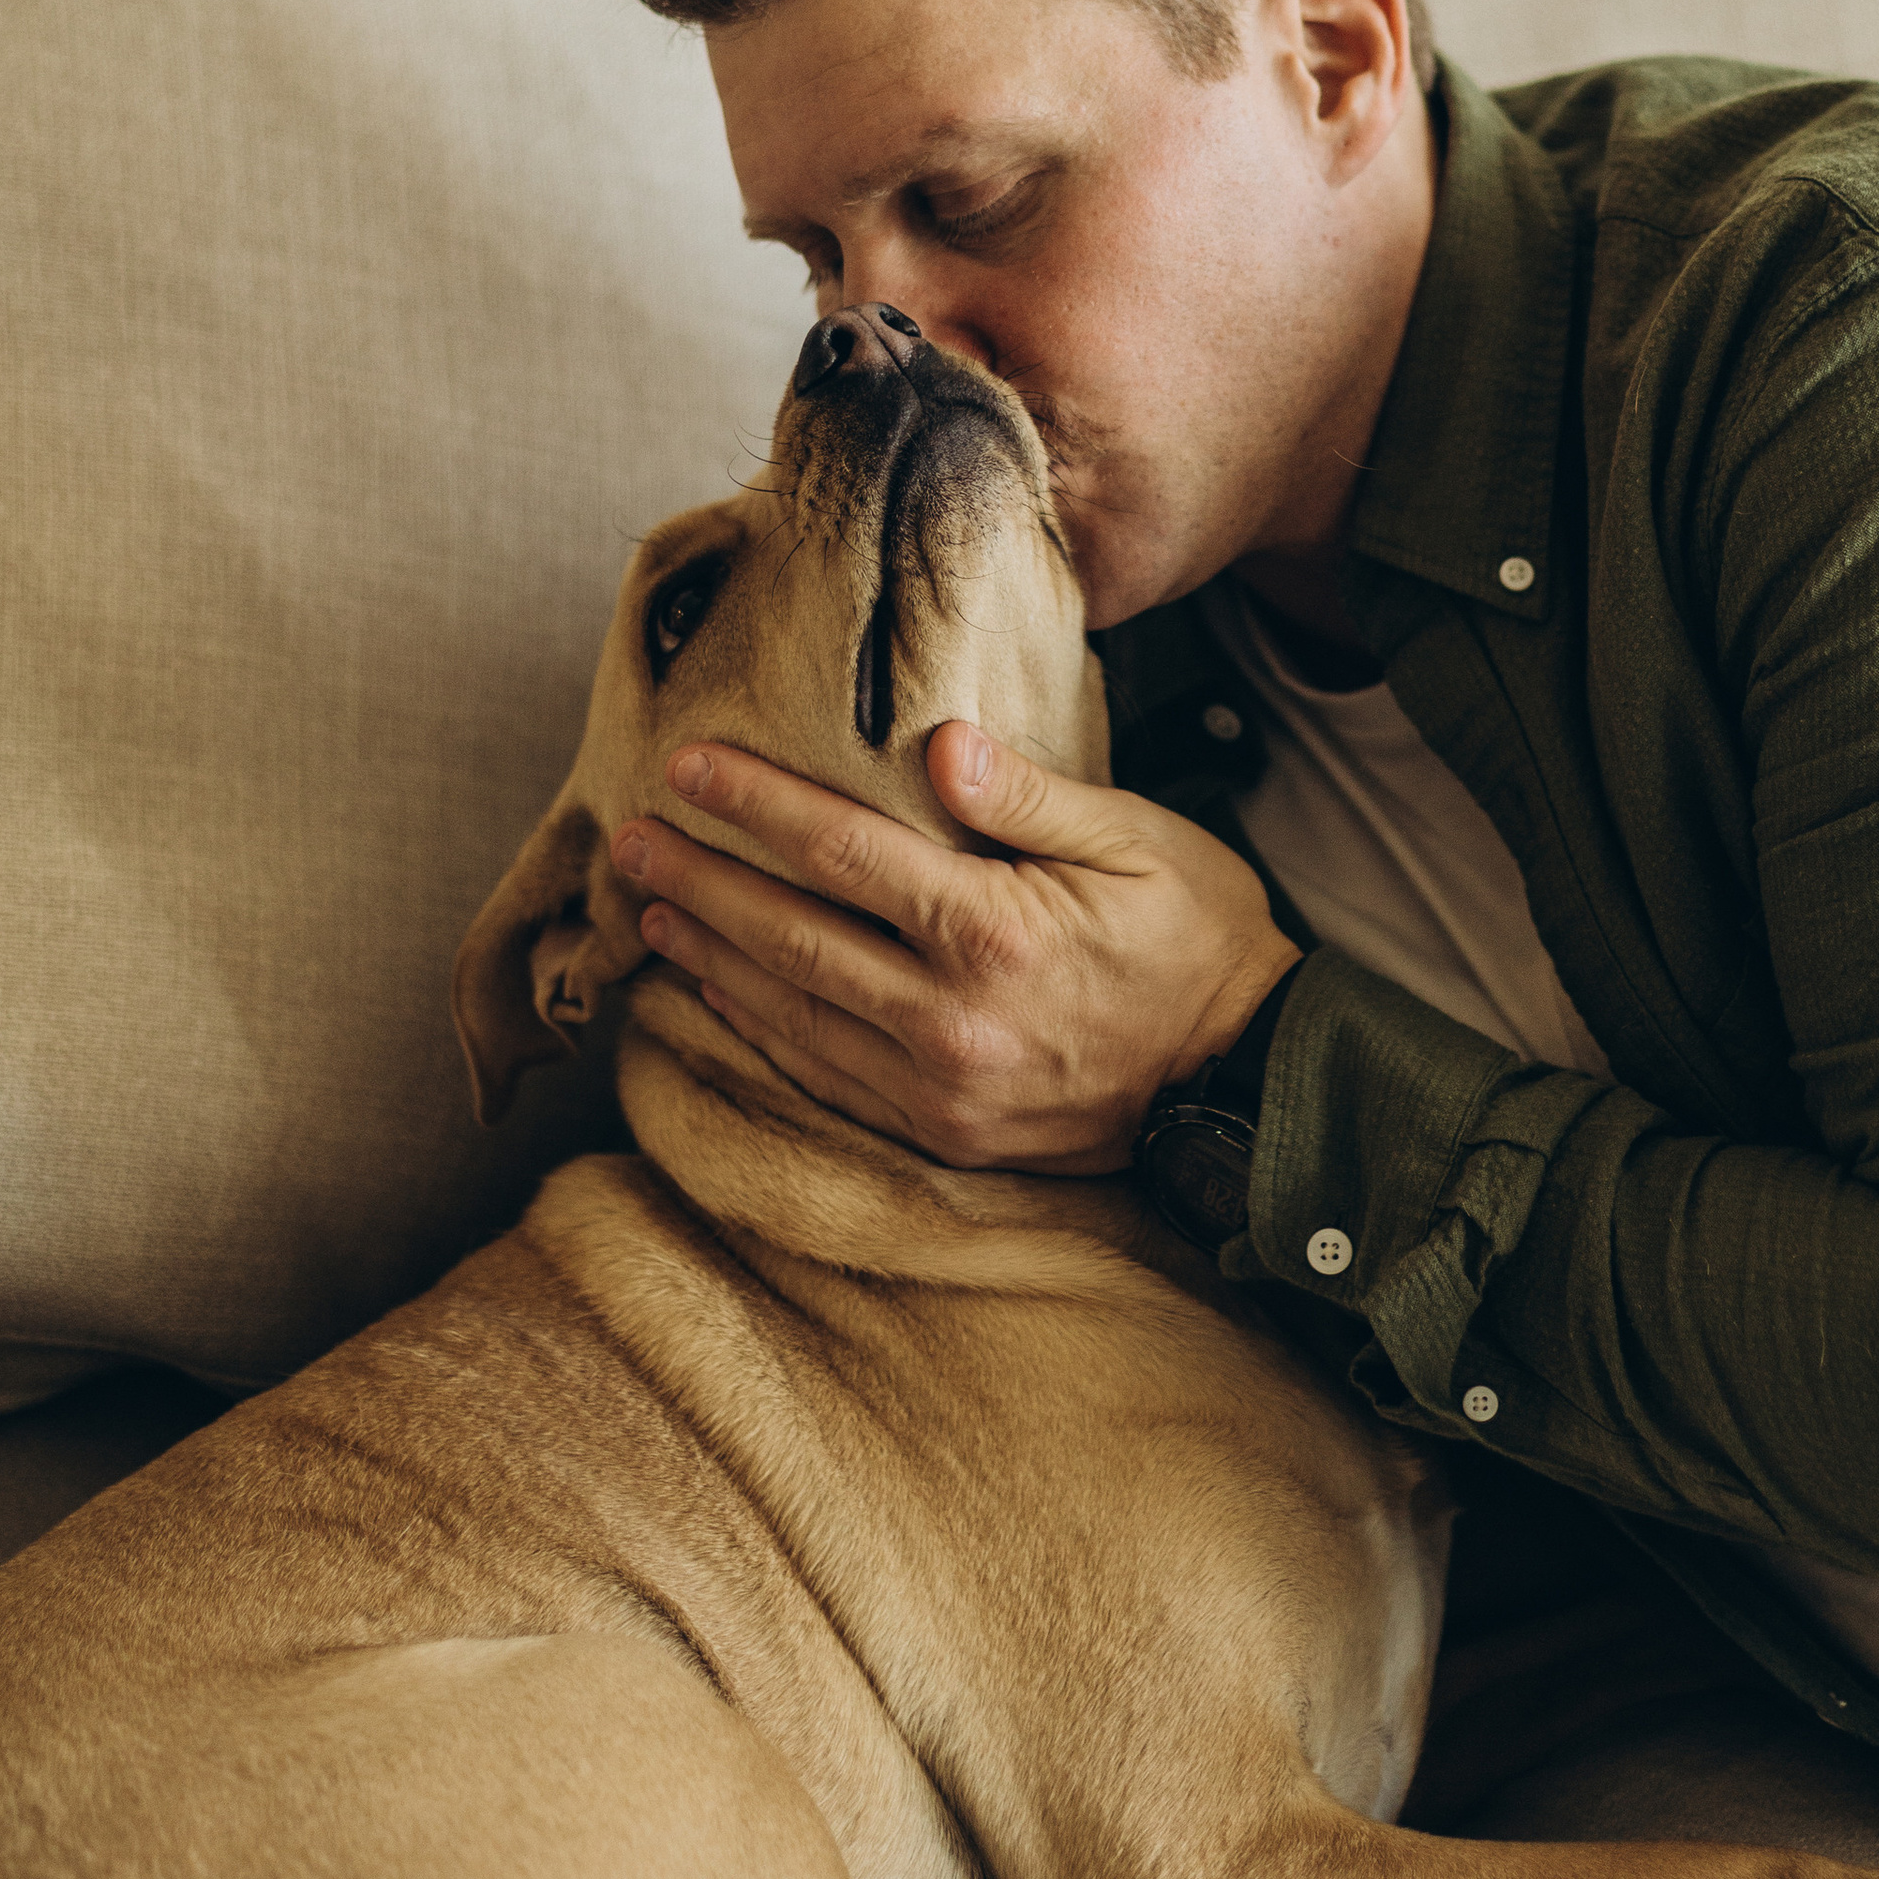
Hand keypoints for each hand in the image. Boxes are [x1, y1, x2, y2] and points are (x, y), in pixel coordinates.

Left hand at [611, 726, 1295, 1176]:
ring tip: (652, 913)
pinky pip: (825, 1079)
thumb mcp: (1140, 840)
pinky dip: (761, 1033)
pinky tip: (720, 997)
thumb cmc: (1199, 938)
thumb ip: (1031, 796)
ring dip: (711, 961)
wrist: (1250, 1078)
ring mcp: (941, 1090)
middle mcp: (951, 1020)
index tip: (689, 765)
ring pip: (792, 1017)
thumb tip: (941, 743)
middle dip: (701, 884)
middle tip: (628, 841)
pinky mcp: (943, 1135)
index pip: (842, 853)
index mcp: (996, 933)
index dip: (755, 805)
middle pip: (791, 939)